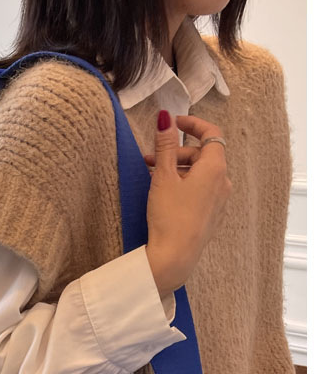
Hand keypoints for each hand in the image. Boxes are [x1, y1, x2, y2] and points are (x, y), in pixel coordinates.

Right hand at [144, 112, 231, 296]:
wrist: (175, 256)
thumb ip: (164, 146)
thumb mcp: (163, 177)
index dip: (193, 124)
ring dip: (178, 169)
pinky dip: (185, 184)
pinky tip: (165, 194)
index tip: (174, 123)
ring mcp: (219, 200)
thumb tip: (165, 118)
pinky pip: (201, 190)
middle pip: (202, 155)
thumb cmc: (170, 216)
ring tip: (154, 178)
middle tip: (151, 159)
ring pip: (200, 173)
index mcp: (215, 168)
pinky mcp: (211, 215)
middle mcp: (223, 182)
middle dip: (176, 153)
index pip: (211, 133)